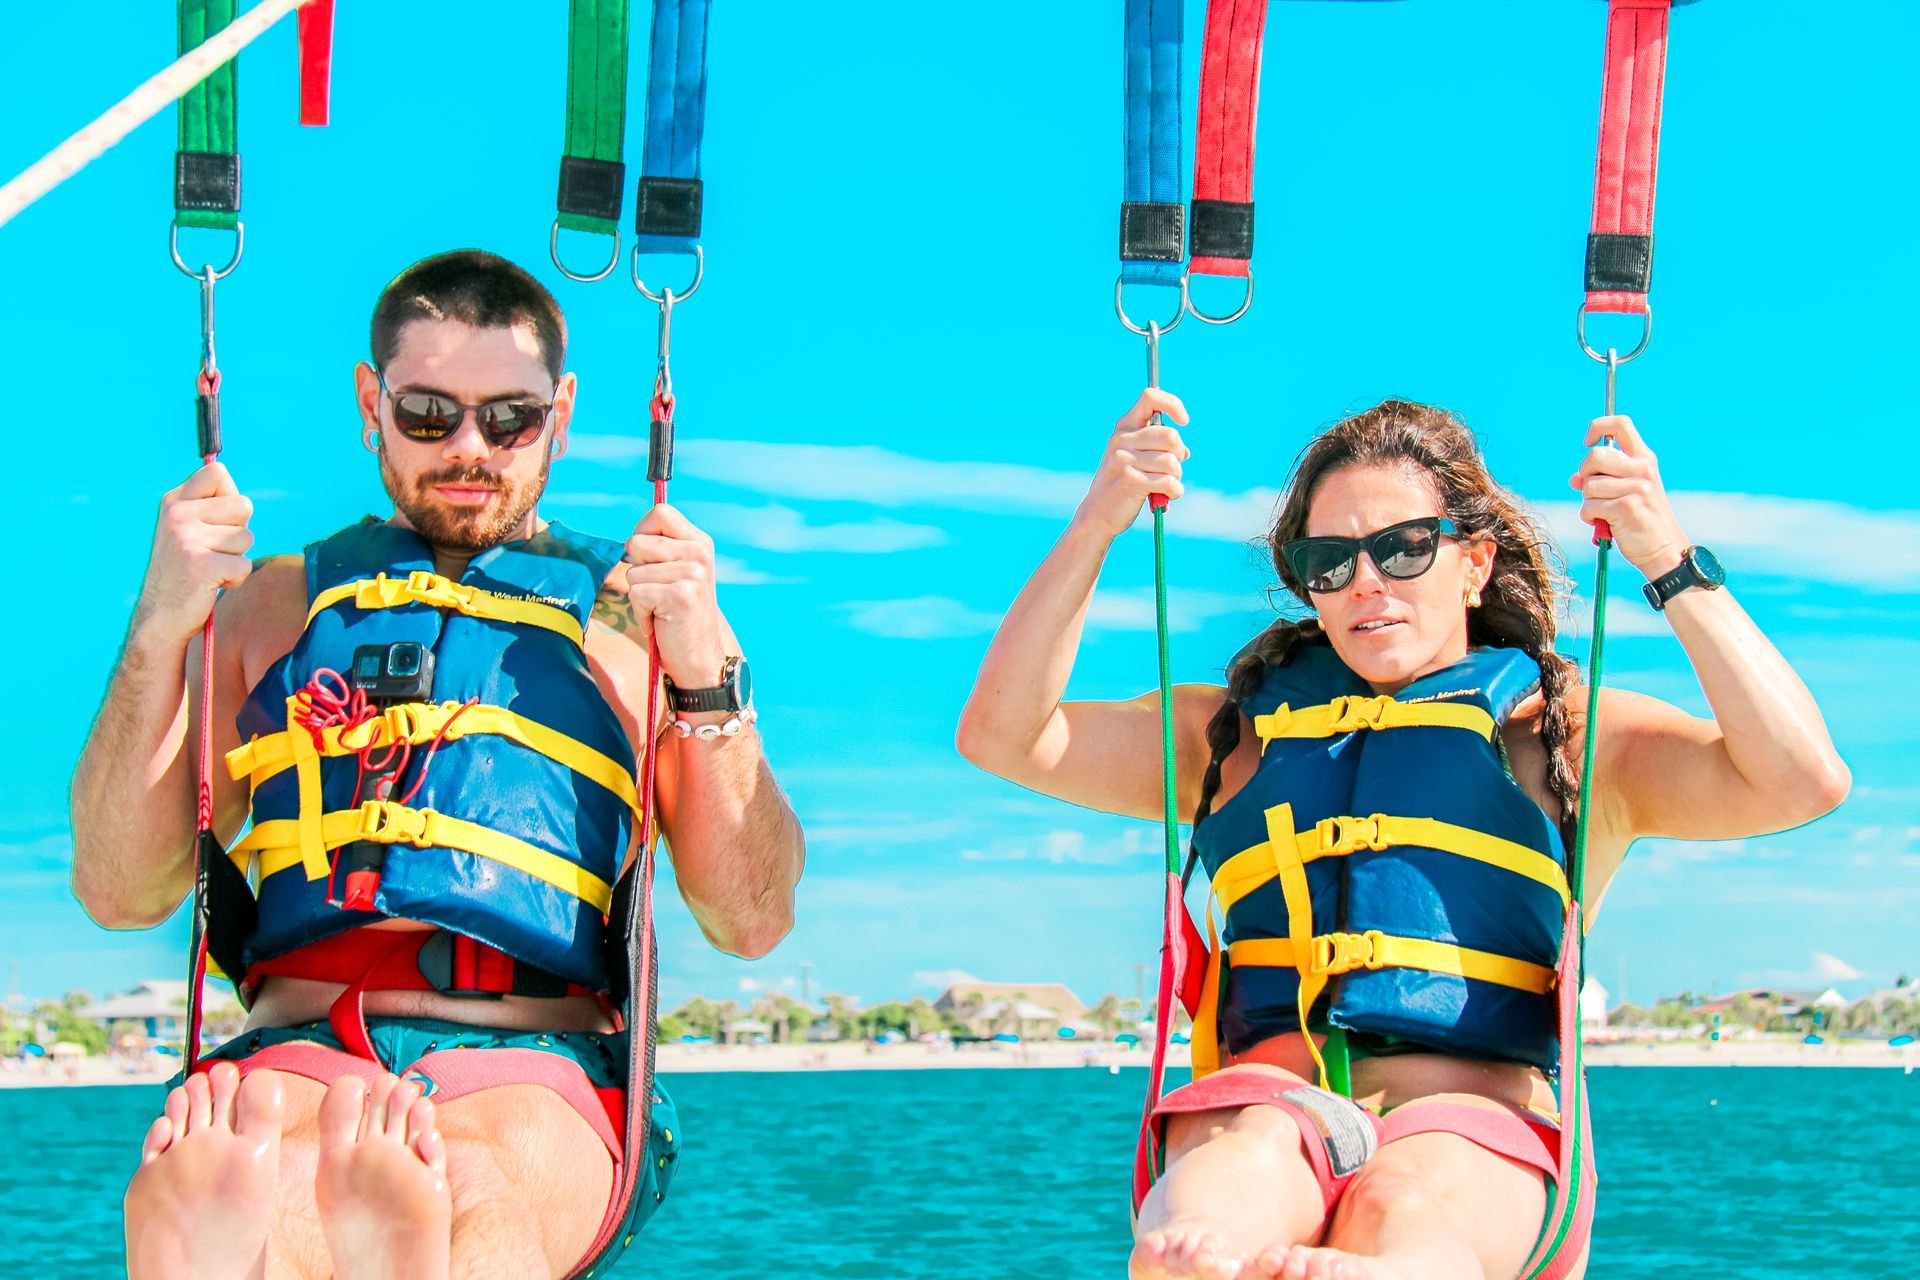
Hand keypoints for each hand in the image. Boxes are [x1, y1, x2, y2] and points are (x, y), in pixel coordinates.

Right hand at [133, 462, 253, 646]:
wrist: (161, 616)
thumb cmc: (185, 572)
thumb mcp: (187, 530)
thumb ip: (211, 509)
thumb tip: (244, 501)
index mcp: (174, 501)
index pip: (217, 472)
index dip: (230, 496)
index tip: (217, 519)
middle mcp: (177, 514)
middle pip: (243, 506)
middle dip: (238, 532)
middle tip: (213, 551)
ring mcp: (186, 538)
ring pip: (246, 538)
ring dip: (236, 558)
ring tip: (210, 569)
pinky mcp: (200, 564)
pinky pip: (244, 565)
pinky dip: (235, 579)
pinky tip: (212, 584)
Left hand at [620, 503, 727, 686]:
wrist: (698, 653)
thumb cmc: (677, 611)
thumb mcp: (675, 570)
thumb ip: (660, 547)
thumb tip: (630, 538)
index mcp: (700, 542)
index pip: (660, 512)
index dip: (642, 532)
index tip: (650, 558)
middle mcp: (700, 554)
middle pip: (637, 542)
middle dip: (637, 570)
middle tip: (659, 590)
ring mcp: (693, 574)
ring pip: (633, 572)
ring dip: (639, 595)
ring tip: (660, 607)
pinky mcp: (681, 596)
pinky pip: (635, 594)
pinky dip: (640, 612)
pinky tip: (660, 620)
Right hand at [1072, 389, 1190, 540]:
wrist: (1098, 514)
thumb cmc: (1122, 484)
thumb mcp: (1136, 458)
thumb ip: (1158, 448)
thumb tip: (1184, 451)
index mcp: (1124, 427)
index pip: (1150, 397)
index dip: (1173, 404)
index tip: (1184, 421)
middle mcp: (1122, 439)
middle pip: (1171, 436)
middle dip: (1179, 455)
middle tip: (1171, 469)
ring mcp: (1124, 459)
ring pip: (1172, 462)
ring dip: (1176, 477)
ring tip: (1164, 485)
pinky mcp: (1130, 481)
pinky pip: (1169, 482)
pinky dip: (1174, 492)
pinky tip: (1165, 497)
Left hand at [1569, 415, 1688, 573]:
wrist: (1663, 549)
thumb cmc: (1640, 519)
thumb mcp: (1626, 492)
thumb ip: (1603, 479)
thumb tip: (1574, 479)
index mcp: (1644, 459)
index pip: (1620, 424)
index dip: (1597, 427)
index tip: (1588, 442)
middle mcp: (1643, 469)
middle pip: (1595, 456)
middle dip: (1586, 474)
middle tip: (1594, 491)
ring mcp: (1637, 487)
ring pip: (1589, 485)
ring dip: (1588, 502)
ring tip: (1605, 512)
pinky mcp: (1627, 507)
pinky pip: (1589, 506)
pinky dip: (1590, 517)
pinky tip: (1604, 523)